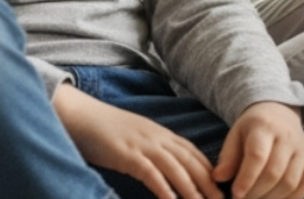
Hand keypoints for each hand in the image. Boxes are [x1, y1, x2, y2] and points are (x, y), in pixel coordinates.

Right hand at [54, 84, 221, 198]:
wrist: (80, 115)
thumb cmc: (106, 130)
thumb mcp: (137, 137)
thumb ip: (154, 149)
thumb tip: (169, 169)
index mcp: (161, 134)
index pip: (194, 154)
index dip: (210, 172)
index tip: (223, 189)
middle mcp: (157, 138)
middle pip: (191, 162)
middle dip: (209, 184)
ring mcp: (143, 146)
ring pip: (176, 168)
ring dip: (192, 189)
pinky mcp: (127, 155)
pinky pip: (150, 172)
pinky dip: (163, 187)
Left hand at [212, 102, 303, 198]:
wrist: (279, 113)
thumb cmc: (252, 129)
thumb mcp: (236, 135)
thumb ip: (228, 157)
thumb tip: (218, 178)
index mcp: (264, 126)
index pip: (257, 156)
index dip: (246, 178)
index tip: (235, 194)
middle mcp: (287, 137)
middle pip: (274, 173)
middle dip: (255, 193)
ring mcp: (303, 149)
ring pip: (290, 183)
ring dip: (271, 198)